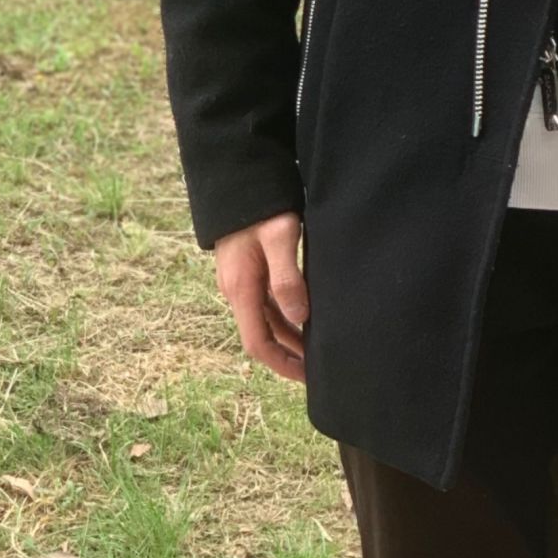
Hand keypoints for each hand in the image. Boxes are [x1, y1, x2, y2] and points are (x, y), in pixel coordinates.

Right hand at [213, 211, 307, 382]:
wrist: (238, 180)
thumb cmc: (262, 206)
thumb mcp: (280, 238)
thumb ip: (288, 278)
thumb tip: (299, 318)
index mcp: (242, 289)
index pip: (258, 343)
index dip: (282, 364)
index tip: (308, 377)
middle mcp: (236, 290)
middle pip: (262, 335)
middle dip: (289, 355)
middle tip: (321, 366)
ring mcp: (240, 280)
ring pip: (265, 320)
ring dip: (289, 336)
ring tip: (318, 346)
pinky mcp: (246, 270)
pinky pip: (265, 304)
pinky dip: (284, 317)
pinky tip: (306, 316)